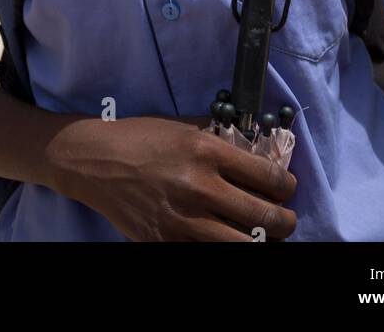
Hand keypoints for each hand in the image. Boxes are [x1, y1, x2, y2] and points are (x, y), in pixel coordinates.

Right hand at [62, 115, 296, 241]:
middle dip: (285, 221)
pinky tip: (229, 241)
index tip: (287, 188)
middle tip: (286, 219)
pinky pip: (208, 255)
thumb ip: (217, 138)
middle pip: (264, 218)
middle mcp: (199, 187)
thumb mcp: (183, 128)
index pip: (268, 176)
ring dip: (261, 243)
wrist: (96, 161)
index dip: (287, 185)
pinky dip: (224, 249)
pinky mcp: (165, 243)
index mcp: (206, 151)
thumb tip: (254, 146)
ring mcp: (182, 220)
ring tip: (263, 237)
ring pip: (243, 246)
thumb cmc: (140, 139)